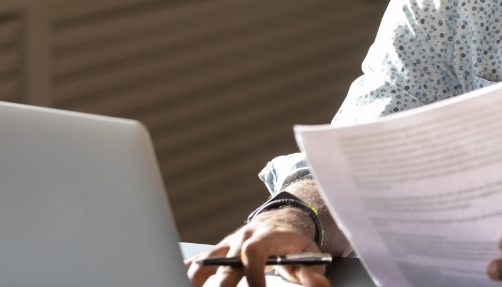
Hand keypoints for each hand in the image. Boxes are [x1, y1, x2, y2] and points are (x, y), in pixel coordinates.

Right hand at [186, 211, 329, 286]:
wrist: (283, 222)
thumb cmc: (295, 243)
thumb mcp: (310, 256)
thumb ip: (313, 274)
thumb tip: (321, 286)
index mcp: (266, 236)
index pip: (253, 251)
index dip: (253, 274)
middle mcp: (242, 237)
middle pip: (225, 263)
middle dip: (222, 285)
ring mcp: (228, 244)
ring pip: (204, 262)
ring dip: (196, 280)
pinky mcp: (218, 251)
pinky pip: (198, 261)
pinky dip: (187, 272)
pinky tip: (180, 279)